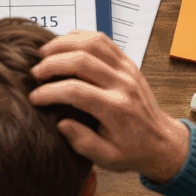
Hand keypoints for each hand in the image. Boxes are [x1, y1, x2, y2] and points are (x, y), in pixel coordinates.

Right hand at [29, 31, 188, 183]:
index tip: (34, 97)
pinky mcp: (127, 62)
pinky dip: (80, 36)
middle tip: (34, 72)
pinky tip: (63, 44)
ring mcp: (127, 69)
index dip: (50, 92)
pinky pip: (103, 40)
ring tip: (44, 53)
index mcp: (116, 109)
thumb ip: (83, 143)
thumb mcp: (107, 158)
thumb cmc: (132, 151)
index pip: (77, 92)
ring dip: (64, 43)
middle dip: (52, 63)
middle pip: (82, 61)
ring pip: (92, 43)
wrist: (162, 140)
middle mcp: (123, 84)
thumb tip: (61, 123)